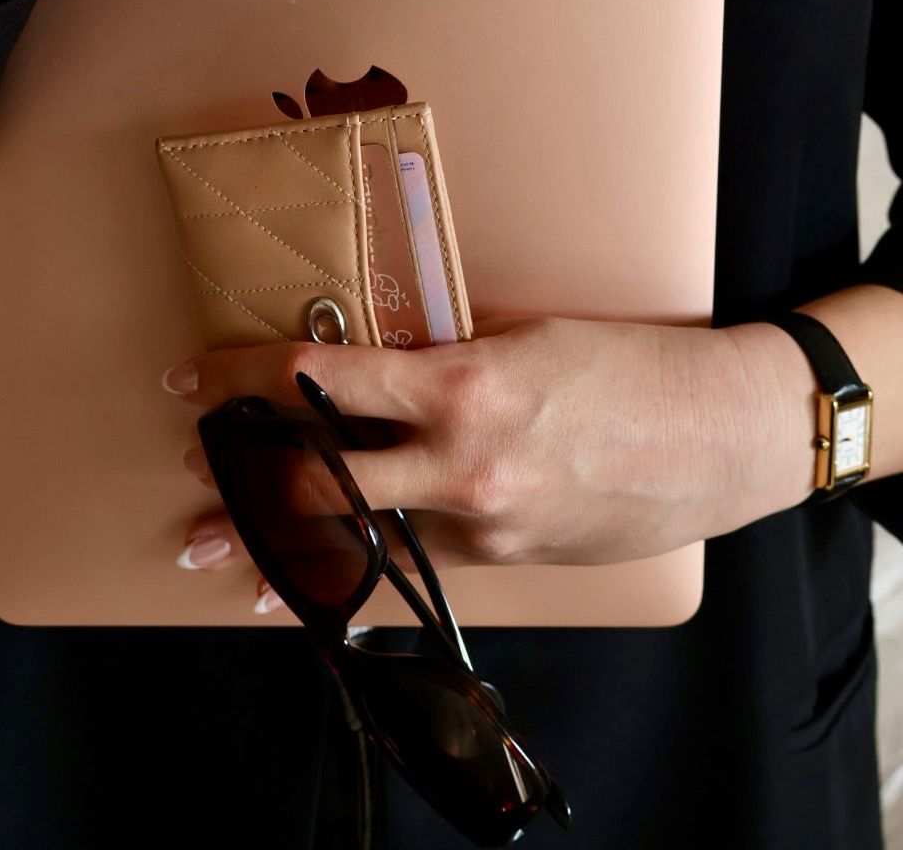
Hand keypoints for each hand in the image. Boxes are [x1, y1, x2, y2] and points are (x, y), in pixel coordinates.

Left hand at [165, 314, 817, 604]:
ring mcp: (483, 521)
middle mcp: (463, 461)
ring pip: (363, 531)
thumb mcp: (525, 336)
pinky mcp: (506, 557)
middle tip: (193, 470)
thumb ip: (443, 356)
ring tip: (223, 550)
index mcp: (465, 383)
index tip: (196, 377)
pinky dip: (367, 558)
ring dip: (286, 538)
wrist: (719, 436)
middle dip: (243, 480)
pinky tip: (322, 578)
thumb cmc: (628, 365)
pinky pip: (419, 555)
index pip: (326, 378)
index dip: (248, 374)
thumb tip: (371, 367)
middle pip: (322, 478)